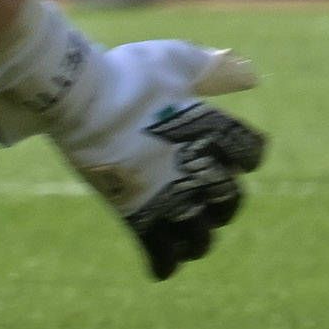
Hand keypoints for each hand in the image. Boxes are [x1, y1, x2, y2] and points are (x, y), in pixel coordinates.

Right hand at [0, 36, 268, 278]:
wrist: (77, 96)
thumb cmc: (126, 74)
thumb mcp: (175, 59)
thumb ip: (212, 68)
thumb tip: (249, 73)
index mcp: (213, 132)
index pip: (251, 152)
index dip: (243, 155)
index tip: (228, 156)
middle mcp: (199, 168)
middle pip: (229, 200)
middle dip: (222, 205)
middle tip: (205, 202)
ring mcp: (168, 193)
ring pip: (200, 235)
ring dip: (198, 240)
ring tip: (188, 240)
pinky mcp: (136, 212)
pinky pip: (158, 250)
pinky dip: (163, 264)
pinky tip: (163, 269)